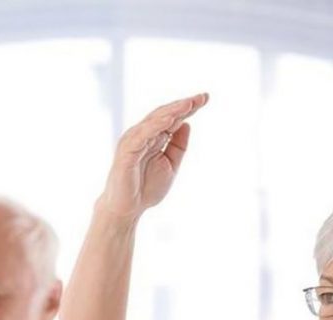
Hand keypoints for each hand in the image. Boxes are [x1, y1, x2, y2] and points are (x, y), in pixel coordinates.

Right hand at [99, 93, 208, 220]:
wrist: (128, 209)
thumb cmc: (146, 188)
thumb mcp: (171, 164)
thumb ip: (178, 145)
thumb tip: (187, 123)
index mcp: (154, 137)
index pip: (173, 118)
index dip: (189, 107)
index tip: (205, 98)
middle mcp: (143, 135)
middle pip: (165, 114)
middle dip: (183, 105)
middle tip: (202, 97)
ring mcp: (133, 141)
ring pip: (154, 121)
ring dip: (171, 111)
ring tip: (188, 104)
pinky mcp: (127, 151)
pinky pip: (142, 135)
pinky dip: (155, 126)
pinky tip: (170, 119)